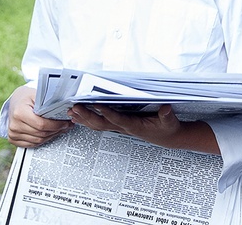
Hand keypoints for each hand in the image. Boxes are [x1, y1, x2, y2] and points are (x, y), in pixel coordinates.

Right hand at [7, 86, 73, 147]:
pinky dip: (43, 139)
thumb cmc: (27, 97)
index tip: (65, 123)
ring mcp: (13, 134)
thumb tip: (65, 108)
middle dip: (56, 131)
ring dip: (51, 136)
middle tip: (66, 126)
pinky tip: (50, 133)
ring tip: (60, 129)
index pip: (41, 124)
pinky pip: (33, 144)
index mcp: (19, 113)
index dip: (56, 125)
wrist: (15, 102)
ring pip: (38, 140)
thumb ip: (49, 103)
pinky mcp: (14, 139)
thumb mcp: (37, 95)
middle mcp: (14, 125)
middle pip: (41, 134)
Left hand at [67, 104, 219, 154]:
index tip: (96, 105)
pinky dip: (88, 121)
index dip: (107, 113)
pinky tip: (78, 117)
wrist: (167, 137)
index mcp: (135, 126)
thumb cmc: (167, 127)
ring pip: (98, 125)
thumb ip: (167, 115)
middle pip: (102, 123)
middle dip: (87, 116)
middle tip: (75, 107)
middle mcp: (124, 128)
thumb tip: (166, 107)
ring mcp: (120, 128)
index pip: (118, 119)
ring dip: (84, 119)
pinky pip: (100, 124)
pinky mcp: (119, 126)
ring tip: (71, 111)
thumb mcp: (170, 121)